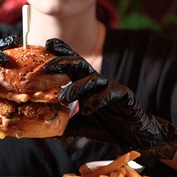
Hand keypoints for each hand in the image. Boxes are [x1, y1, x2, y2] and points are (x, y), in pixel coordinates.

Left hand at [44, 38, 176, 160]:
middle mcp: (96, 82)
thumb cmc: (104, 124)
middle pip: (79, 64)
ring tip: (63, 98)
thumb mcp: (80, 125)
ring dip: (76, 87)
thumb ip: (65, 125)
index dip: (62, 52)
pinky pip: (110, 93)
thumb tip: (48, 133)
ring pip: (92, 79)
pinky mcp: (124, 95)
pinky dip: (97, 101)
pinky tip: (86, 110)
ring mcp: (110, 86)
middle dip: (63, 62)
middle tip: (47, 67)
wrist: (130, 134)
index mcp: (85, 84)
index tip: (46, 43)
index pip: (72, 65)